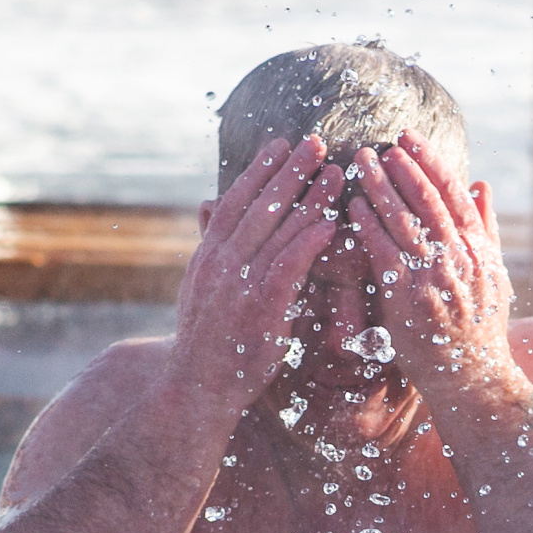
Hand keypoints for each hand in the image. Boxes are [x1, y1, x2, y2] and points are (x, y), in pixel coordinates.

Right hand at [170, 137, 343, 416]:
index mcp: (207, 256)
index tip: (281, 145)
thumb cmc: (206, 341)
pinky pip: (289, 265)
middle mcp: (220, 263)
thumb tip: (206, 204)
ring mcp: (238, 284)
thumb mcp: (199, 287)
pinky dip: (310, 241)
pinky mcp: (260, 307)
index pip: (234, 201)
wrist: (195, 389)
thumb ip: (210, 245)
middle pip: (258, 205)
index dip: (258, 171)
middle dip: (289, 171)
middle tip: (316, 143)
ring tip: (336, 173)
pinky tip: (331, 223)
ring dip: (309, 198)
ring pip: (278, 230)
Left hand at [345, 134, 519, 399]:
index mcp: (480, 249)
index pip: (454, 194)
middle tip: (382, 143)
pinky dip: (369, 226)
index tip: (410, 138)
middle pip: (428, 201)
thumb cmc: (480, 326)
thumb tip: (481, 184)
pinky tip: (354, 206)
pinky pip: (384, 252)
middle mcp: (459, 258)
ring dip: (381, 187)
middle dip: (404, 167)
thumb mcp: (493, 273)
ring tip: (362, 162)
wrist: (472, 376)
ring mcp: (433, 277)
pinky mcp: (407, 297)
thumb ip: (486, 226)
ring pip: (404, 221)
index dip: (431, 162)